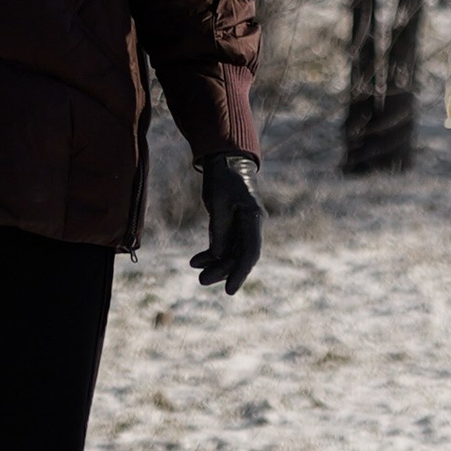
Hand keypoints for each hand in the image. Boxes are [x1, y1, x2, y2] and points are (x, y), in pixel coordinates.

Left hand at [194, 153, 263, 293]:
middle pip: (239, 256)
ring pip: (231, 253)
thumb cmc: (223, 177)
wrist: (225, 160)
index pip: (250, 253)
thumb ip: (220, 231)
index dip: (240, 273)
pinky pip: (224, 245)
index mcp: (253, 218)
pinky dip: (212, 254)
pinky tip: (197, 260)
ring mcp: (243, 226)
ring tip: (197, 272)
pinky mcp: (232, 224)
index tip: (229, 290)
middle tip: (202, 281)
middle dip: (222, 270)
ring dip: (216, 264)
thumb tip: (219, 257)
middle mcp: (251, 225)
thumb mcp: (218, 203)